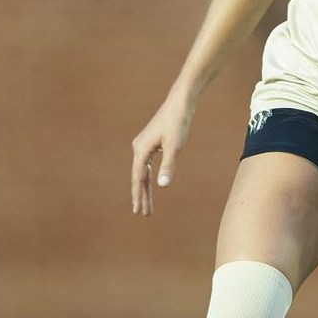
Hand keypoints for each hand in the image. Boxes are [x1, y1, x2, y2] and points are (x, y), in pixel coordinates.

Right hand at [130, 93, 194, 215]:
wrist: (180, 103)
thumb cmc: (178, 123)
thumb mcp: (175, 146)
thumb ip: (168, 166)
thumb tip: (163, 186)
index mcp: (141, 151)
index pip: (138, 179)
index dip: (138, 196)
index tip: (138, 211)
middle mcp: (138, 148)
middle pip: (138, 177)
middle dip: (141, 196)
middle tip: (142, 214)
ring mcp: (144, 145)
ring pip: (142, 172)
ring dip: (145, 189)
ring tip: (147, 205)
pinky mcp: (151, 143)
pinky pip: (147, 165)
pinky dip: (148, 177)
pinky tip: (152, 184)